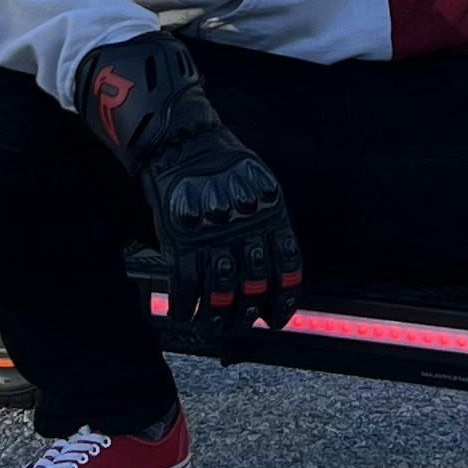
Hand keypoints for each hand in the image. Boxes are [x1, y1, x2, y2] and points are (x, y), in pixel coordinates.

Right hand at [76, 33, 303, 329]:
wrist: (180, 137)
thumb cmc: (221, 160)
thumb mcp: (260, 182)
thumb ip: (267, 221)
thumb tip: (274, 264)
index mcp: (270, 213)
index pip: (287, 268)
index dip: (284, 301)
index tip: (276, 321)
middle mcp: (244, 227)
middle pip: (253, 287)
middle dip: (247, 316)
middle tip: (239, 328)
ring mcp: (211, 234)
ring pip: (218, 292)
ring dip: (214, 318)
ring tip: (210, 329)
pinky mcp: (180, 236)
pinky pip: (184, 282)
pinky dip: (183, 305)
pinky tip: (181, 314)